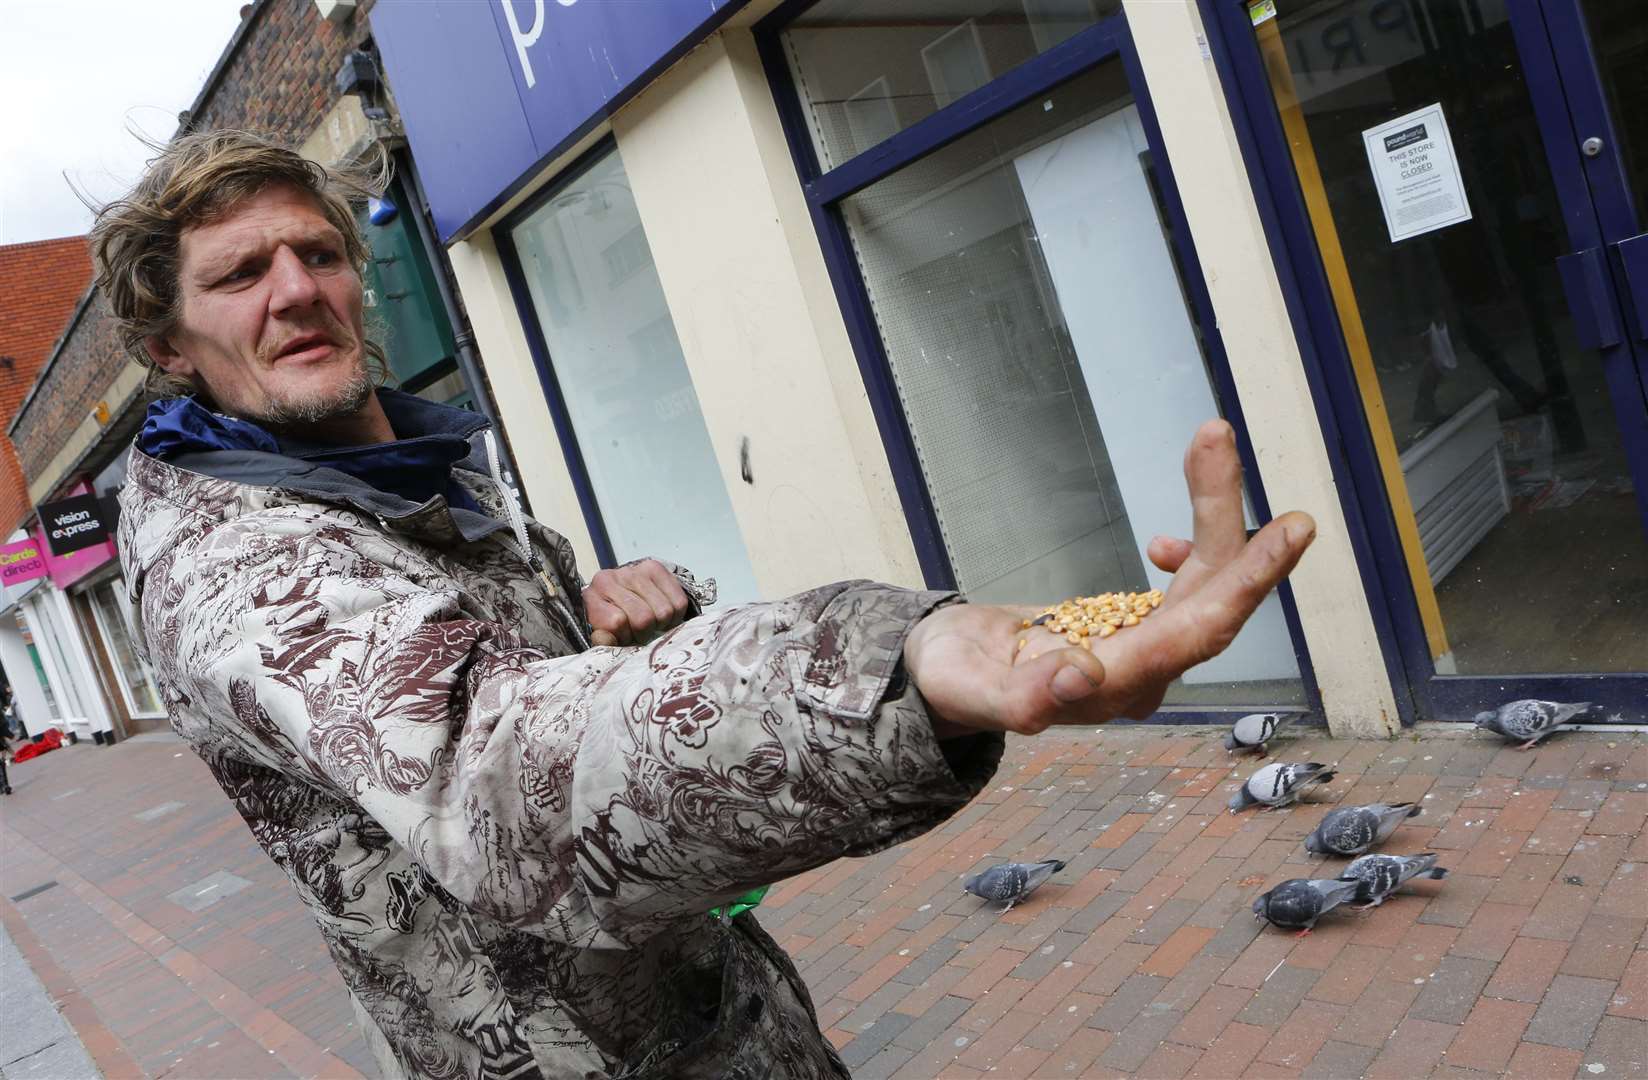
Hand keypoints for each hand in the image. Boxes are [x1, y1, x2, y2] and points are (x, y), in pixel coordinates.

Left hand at [586, 559, 691, 646]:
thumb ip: (604, 643)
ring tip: (651, 623)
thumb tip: (606, 640)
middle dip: (646, 632)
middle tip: (640, 632)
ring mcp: (634, 571)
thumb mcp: (603, 636)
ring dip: (662, 624)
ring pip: (664, 611)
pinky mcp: (655, 568)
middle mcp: (610, 578)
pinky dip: (676, 615)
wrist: (617, 597)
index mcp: (592, 597)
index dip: (626, 636)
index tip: (625, 637)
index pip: (618, 622)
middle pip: (644, 617)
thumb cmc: (610, 621)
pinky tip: (662, 614)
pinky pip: (679, 601)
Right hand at [903, 419, 1315, 735]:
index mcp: (1114, 686)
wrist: (950, 677)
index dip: (1246, 580)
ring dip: (1212, 510)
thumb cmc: (956, 682)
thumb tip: (1081, 675)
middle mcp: (1146, 670)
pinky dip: (1190, 539)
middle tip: (1223, 439)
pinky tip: (1163, 539)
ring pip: (1205, 578)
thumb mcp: (970, 689)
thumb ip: (1022, 696)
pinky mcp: (1141, 626)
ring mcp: (1148, 648)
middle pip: (1211, 593)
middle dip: (1228, 516)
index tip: (1289, 531)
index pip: (1197, 632)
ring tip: (1209, 439)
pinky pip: (1188, 581)